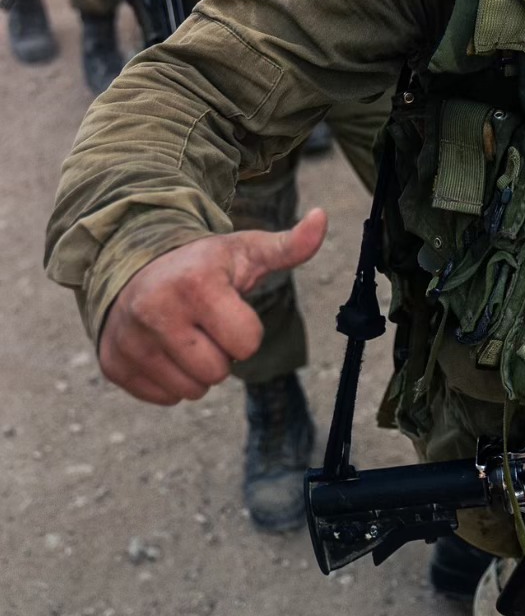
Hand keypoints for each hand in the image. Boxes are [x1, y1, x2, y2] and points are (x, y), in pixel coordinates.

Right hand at [99, 207, 327, 404]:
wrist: (134, 263)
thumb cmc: (202, 263)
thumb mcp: (247, 251)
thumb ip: (290, 245)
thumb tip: (321, 218)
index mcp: (196, 283)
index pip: (248, 343)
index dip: (245, 329)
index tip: (228, 307)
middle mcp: (156, 311)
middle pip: (218, 373)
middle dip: (220, 352)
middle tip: (205, 323)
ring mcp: (130, 340)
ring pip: (191, 391)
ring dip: (196, 369)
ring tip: (184, 334)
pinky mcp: (113, 363)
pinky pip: (162, 398)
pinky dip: (169, 379)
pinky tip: (164, 347)